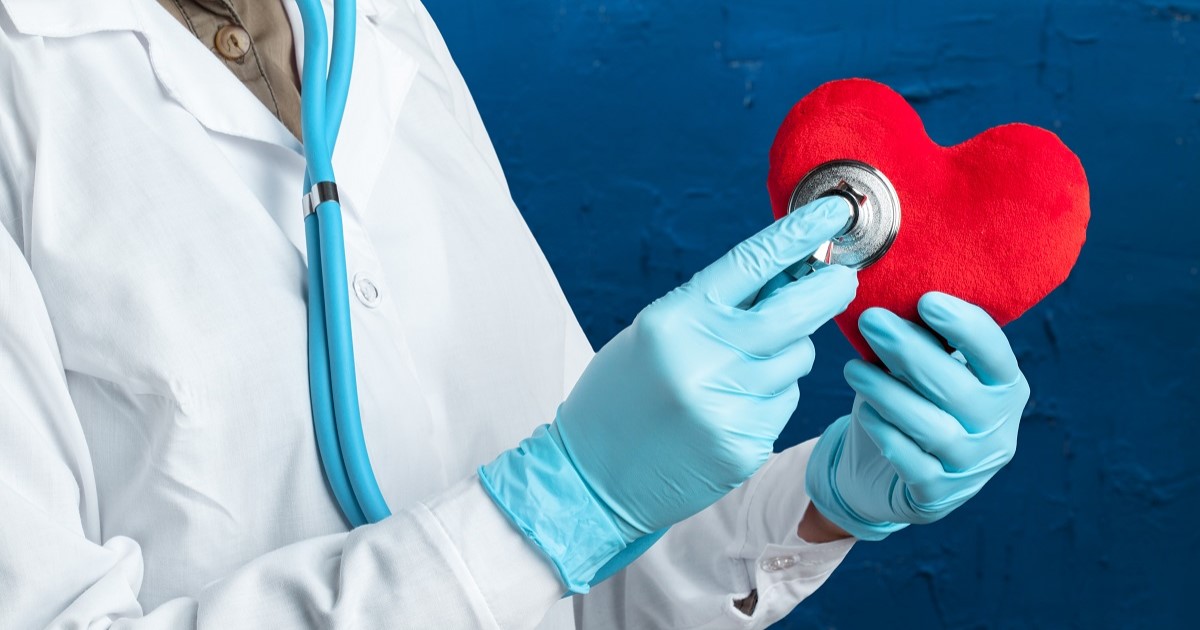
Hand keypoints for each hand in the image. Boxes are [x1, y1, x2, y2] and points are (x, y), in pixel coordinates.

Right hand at [480, 197, 857, 591]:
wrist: (591, 479)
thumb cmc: (621, 396)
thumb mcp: (655, 333)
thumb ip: (717, 305)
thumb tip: (787, 271)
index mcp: (674, 321)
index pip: (751, 263)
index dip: (800, 234)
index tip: (834, 213)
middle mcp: (703, 361)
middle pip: (795, 312)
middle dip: (828, 289)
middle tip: (843, 276)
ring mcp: (728, 407)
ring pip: (796, 358)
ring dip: (786, 351)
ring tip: (739, 367)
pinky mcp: (745, 446)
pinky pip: (784, 402)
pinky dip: (769, 395)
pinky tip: (731, 406)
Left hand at [806, 293, 1028, 540]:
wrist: (887, 473)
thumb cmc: (911, 401)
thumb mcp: (922, 368)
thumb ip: (922, 339)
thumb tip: (891, 294)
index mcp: (1005, 386)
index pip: (995, 354)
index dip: (964, 327)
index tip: (926, 299)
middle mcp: (998, 428)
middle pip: (957, 387)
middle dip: (911, 351)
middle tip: (871, 321)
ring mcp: (972, 466)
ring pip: (933, 427)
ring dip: (889, 393)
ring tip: (852, 369)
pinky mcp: (939, 496)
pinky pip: (913, 463)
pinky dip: (887, 434)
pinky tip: (865, 411)